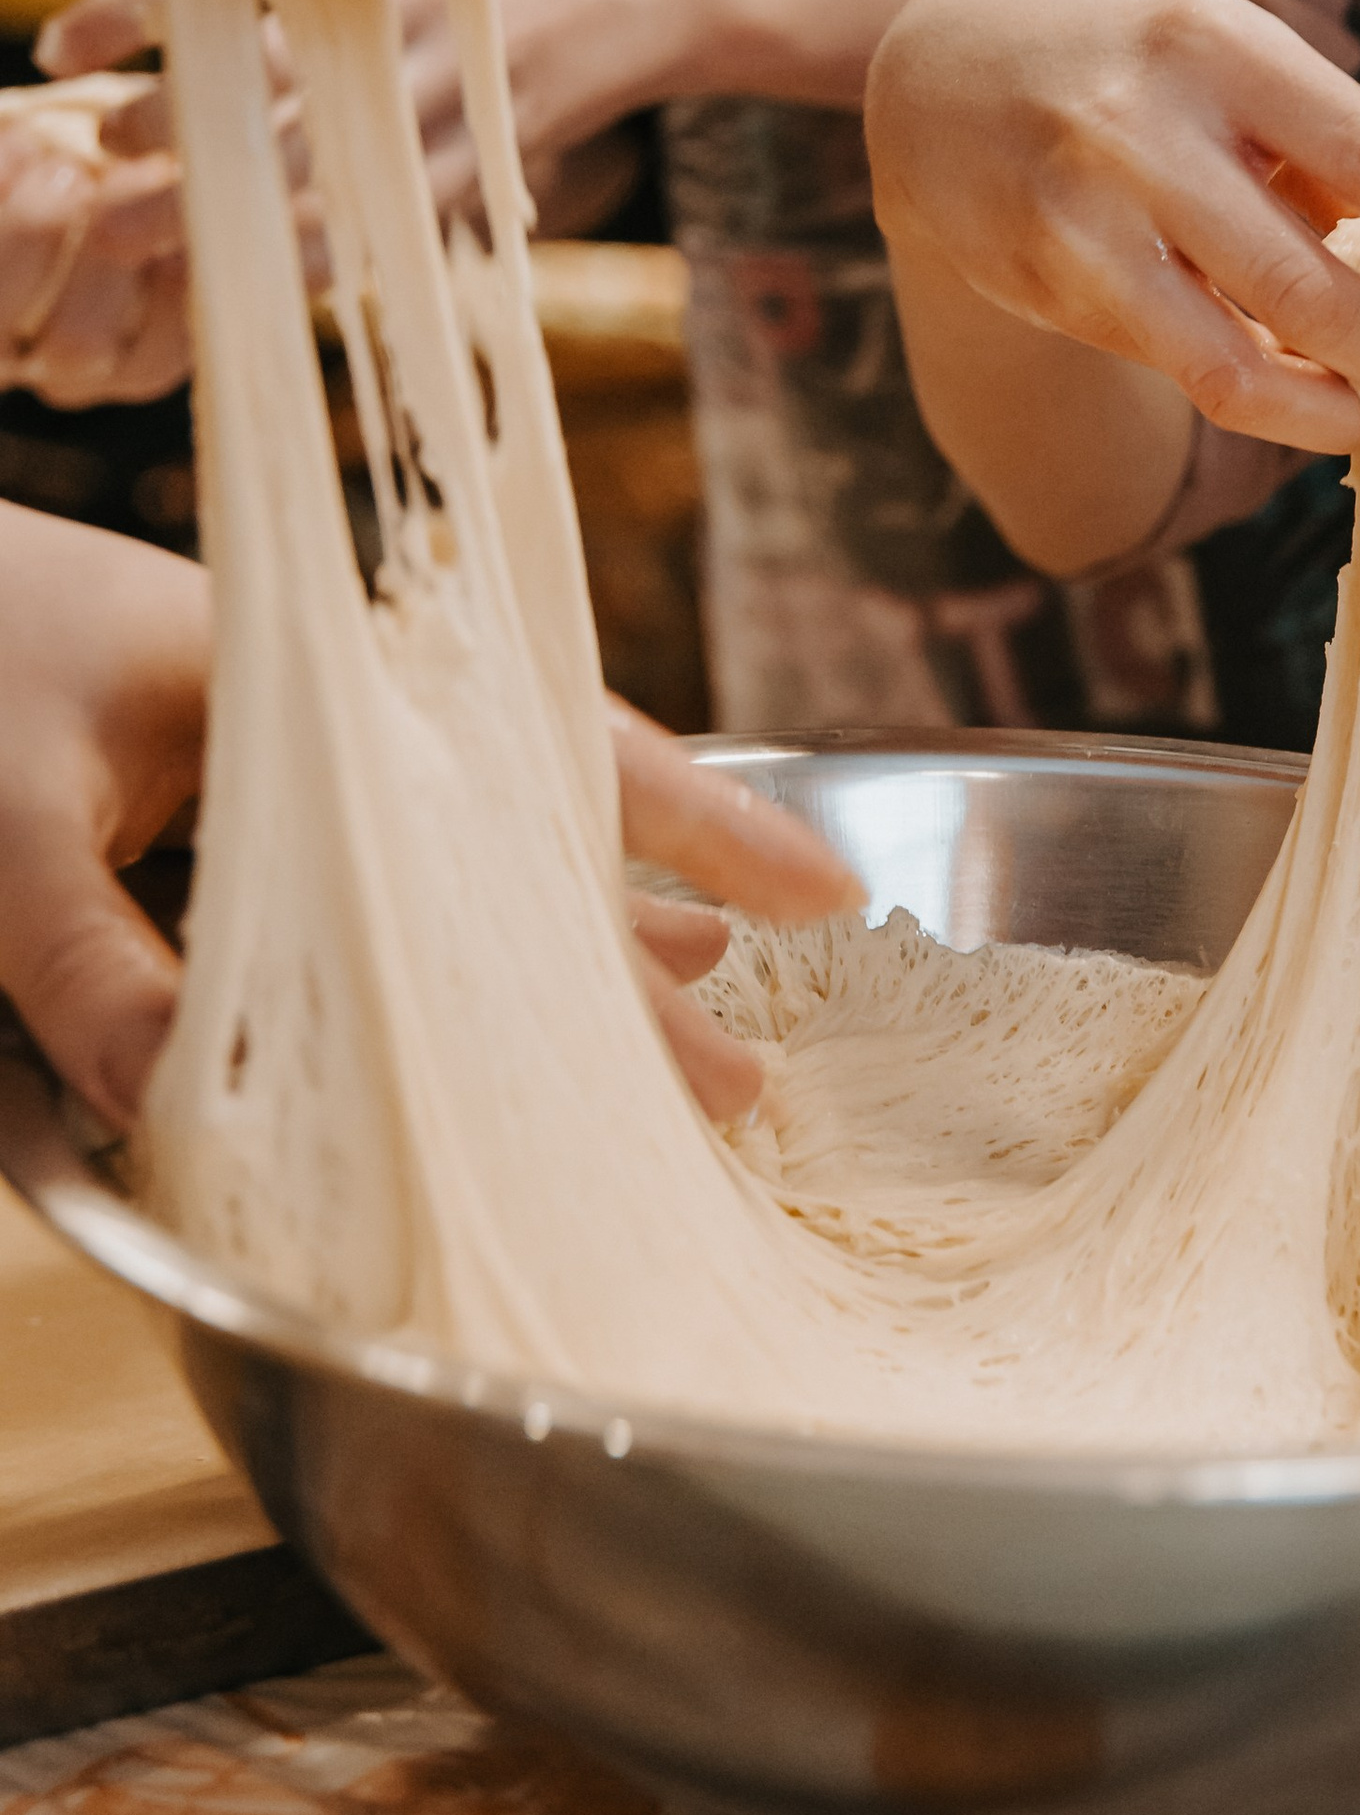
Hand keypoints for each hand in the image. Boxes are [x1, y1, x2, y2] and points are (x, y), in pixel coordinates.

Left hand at [0, 502, 855, 1130]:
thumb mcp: (11, 826)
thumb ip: (95, 966)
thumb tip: (184, 1121)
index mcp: (332, 694)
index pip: (561, 765)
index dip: (702, 831)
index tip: (824, 893)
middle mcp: (346, 728)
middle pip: (539, 848)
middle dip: (646, 970)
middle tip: (754, 1083)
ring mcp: (302, 768)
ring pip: (478, 873)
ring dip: (571, 958)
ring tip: (691, 1038)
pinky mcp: (236, 811)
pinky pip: (381, 896)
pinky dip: (444, 964)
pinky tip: (486, 1032)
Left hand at [22, 0, 719, 397]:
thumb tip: (161, 12)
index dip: (129, 8)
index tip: (56, 45)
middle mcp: (396, 14)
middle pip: (259, 79)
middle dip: (171, 127)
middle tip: (100, 158)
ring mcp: (445, 92)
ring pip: (318, 164)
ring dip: (224, 208)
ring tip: (138, 236)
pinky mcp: (484, 156)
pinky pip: (390, 220)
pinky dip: (322, 255)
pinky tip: (262, 280)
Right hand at [868, 0, 1359, 453]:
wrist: (942, 75)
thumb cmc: (1127, 73)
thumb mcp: (1222, 62)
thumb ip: (1317, 151)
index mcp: (1219, 45)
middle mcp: (1146, 127)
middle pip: (1312, 282)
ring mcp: (1088, 217)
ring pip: (1242, 356)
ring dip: (1336, 400)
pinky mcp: (1050, 286)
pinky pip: (1185, 371)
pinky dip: (1268, 400)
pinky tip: (1304, 400)